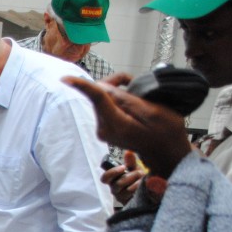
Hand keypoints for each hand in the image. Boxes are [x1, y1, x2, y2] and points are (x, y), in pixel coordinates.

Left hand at [63, 74, 192, 177]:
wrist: (166, 152)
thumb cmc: (165, 132)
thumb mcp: (152, 111)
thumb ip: (125, 99)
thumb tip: (102, 87)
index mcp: (115, 124)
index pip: (96, 99)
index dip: (82, 86)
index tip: (65, 79)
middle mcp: (103, 128)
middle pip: (99, 96)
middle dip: (114, 84)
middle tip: (134, 81)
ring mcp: (103, 130)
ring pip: (102, 100)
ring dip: (117, 91)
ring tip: (137, 94)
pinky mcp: (106, 129)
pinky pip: (106, 107)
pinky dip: (117, 99)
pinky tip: (132, 101)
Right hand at [101, 150, 144, 205]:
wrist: (144, 193)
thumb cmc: (136, 179)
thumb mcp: (134, 169)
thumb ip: (130, 162)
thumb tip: (128, 152)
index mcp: (113, 180)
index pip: (105, 178)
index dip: (112, 173)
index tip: (123, 167)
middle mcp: (115, 190)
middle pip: (117, 184)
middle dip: (130, 176)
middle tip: (139, 172)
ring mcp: (121, 198)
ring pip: (127, 191)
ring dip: (137, 183)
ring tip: (144, 180)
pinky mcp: (129, 204)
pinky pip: (134, 197)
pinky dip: (141, 190)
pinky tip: (145, 186)